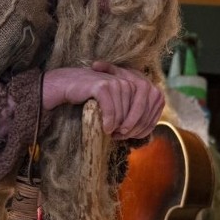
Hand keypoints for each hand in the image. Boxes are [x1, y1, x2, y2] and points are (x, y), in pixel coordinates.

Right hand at [42, 62, 163, 138]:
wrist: (70, 84)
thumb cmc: (96, 98)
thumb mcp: (119, 103)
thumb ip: (135, 111)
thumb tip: (149, 131)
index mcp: (138, 86)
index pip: (149, 113)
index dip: (141, 129)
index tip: (129, 136)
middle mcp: (129, 83)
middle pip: (137, 116)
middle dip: (129, 130)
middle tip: (118, 136)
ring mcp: (116, 83)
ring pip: (123, 116)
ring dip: (117, 128)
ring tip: (109, 132)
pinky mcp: (102, 87)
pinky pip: (111, 111)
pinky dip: (109, 122)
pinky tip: (105, 128)